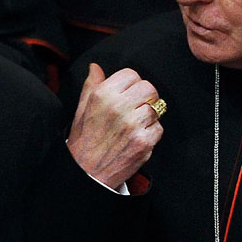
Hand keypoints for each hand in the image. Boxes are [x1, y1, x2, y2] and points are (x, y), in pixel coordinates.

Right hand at [67, 63, 163, 188]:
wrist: (86, 174)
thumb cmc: (84, 141)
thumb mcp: (82, 109)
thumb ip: (91, 85)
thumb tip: (95, 67)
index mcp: (102, 95)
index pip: (131, 74)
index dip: (131, 84)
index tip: (127, 94)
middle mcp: (118, 107)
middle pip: (149, 88)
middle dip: (144, 97)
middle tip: (135, 108)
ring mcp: (133, 125)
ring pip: (156, 107)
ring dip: (149, 116)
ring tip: (134, 125)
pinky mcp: (144, 142)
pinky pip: (159, 128)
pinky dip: (151, 133)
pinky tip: (137, 138)